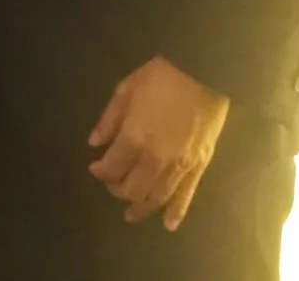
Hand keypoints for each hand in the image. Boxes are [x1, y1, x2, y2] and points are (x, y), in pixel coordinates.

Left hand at [88, 56, 230, 229]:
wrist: (204, 72)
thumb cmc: (161, 76)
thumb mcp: (126, 89)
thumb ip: (109, 119)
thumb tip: (94, 143)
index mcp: (134, 137)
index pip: (112, 167)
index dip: (100, 171)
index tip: (95, 167)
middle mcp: (155, 158)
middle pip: (132, 188)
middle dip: (118, 190)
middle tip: (112, 184)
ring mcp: (180, 165)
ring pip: (156, 197)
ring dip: (141, 207)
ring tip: (131, 212)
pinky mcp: (199, 166)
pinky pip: (186, 195)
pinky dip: (176, 212)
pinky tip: (168, 225)